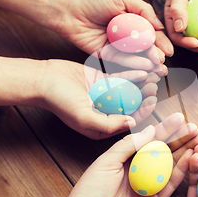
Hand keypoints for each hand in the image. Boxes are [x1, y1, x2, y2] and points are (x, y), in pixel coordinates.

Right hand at [38, 59, 158, 138]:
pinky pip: (120, 78)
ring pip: (128, 90)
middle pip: (131, 105)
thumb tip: (133, 124)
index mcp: (103, 126)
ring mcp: (104, 95)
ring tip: (153, 77)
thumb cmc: (60, 101)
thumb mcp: (84, 118)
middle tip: (154, 88)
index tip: (152, 101)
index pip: (128, 121)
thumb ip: (109, 123)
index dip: (142, 112)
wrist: (43, 79)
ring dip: (141, 85)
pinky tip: (143, 71)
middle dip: (144, 97)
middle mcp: (106, 112)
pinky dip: (132, 75)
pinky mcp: (101, 81)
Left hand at [53, 0, 171, 70]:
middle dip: (156, 55)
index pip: (151, 33)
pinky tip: (144, 67)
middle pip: (146, 47)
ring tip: (158, 67)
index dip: (161, 42)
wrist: (69, 10)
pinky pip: (122, 61)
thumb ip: (143, 9)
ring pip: (136, 56)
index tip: (170, 51)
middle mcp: (128, 35)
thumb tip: (160, 26)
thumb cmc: (94, 0)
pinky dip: (134, 64)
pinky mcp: (107, 56)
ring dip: (148, 62)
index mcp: (134, 21)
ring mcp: (118, 46)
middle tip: (163, 61)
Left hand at [58, 113, 197, 196]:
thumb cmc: (89, 191)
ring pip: (172, 166)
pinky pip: (172, 185)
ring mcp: (150, 185)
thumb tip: (151, 130)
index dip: (167, 128)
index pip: (151, 139)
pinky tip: (191, 159)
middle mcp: (141, 169)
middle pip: (166, 151)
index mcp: (128, 157)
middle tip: (196, 128)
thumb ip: (128, 145)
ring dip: (187, 152)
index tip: (180, 117)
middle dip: (181, 139)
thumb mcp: (106, 162)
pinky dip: (183, 172)